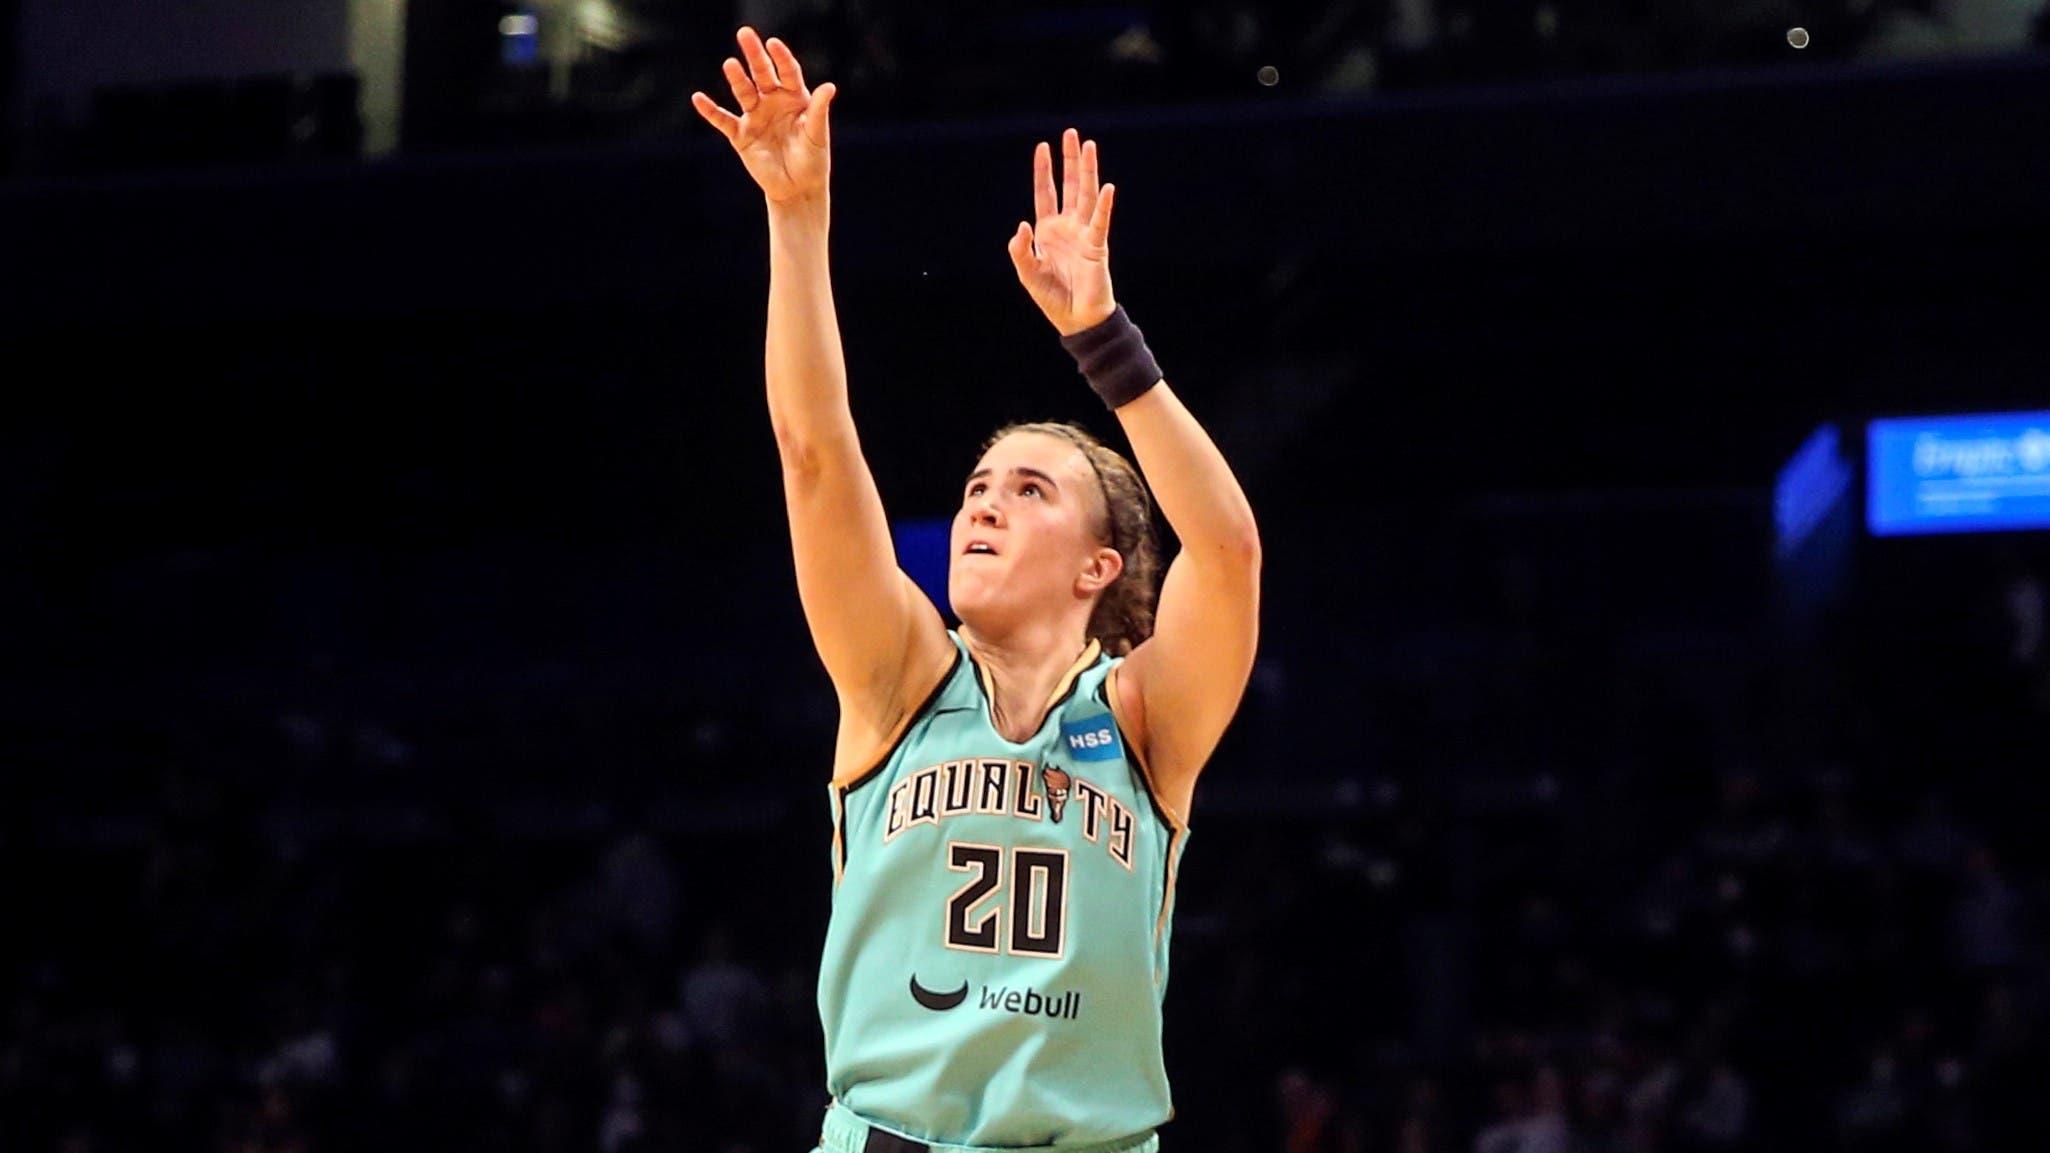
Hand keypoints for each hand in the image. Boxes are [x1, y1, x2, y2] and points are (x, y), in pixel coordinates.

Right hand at [691, 27, 835, 204]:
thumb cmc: (812, 159)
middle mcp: (772, 102)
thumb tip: (829, 87)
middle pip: (762, 74)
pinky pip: (723, 120)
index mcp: (794, 98)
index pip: (787, 72)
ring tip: (730, 64)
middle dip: (754, 55)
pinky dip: (710, 111)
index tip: (773, 43)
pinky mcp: (741, 135)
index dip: (780, 57)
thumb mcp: (817, 134)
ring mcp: (755, 117)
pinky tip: (699, 98)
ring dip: (737, 78)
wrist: (797, 189)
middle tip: (745, 34)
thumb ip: (819, 110)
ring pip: (744, 92)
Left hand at [1007, 128, 1118, 336]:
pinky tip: (1107, 187)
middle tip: (1071, 134)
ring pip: (1087, 196)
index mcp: (1048, 231)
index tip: (1042, 147)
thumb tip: (1022, 224)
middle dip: (1069, 161)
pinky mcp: (1097, 247)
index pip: (1046, 193)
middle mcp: (1068, 227)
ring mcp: (1084, 234)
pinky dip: (1104, 206)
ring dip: (1087, 172)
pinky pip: (1100, 223)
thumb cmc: (1052, 297)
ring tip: (1089, 147)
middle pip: (1070, 186)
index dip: (1044, 171)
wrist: (1076, 320)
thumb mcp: (1027, 273)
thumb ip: (1019, 249)